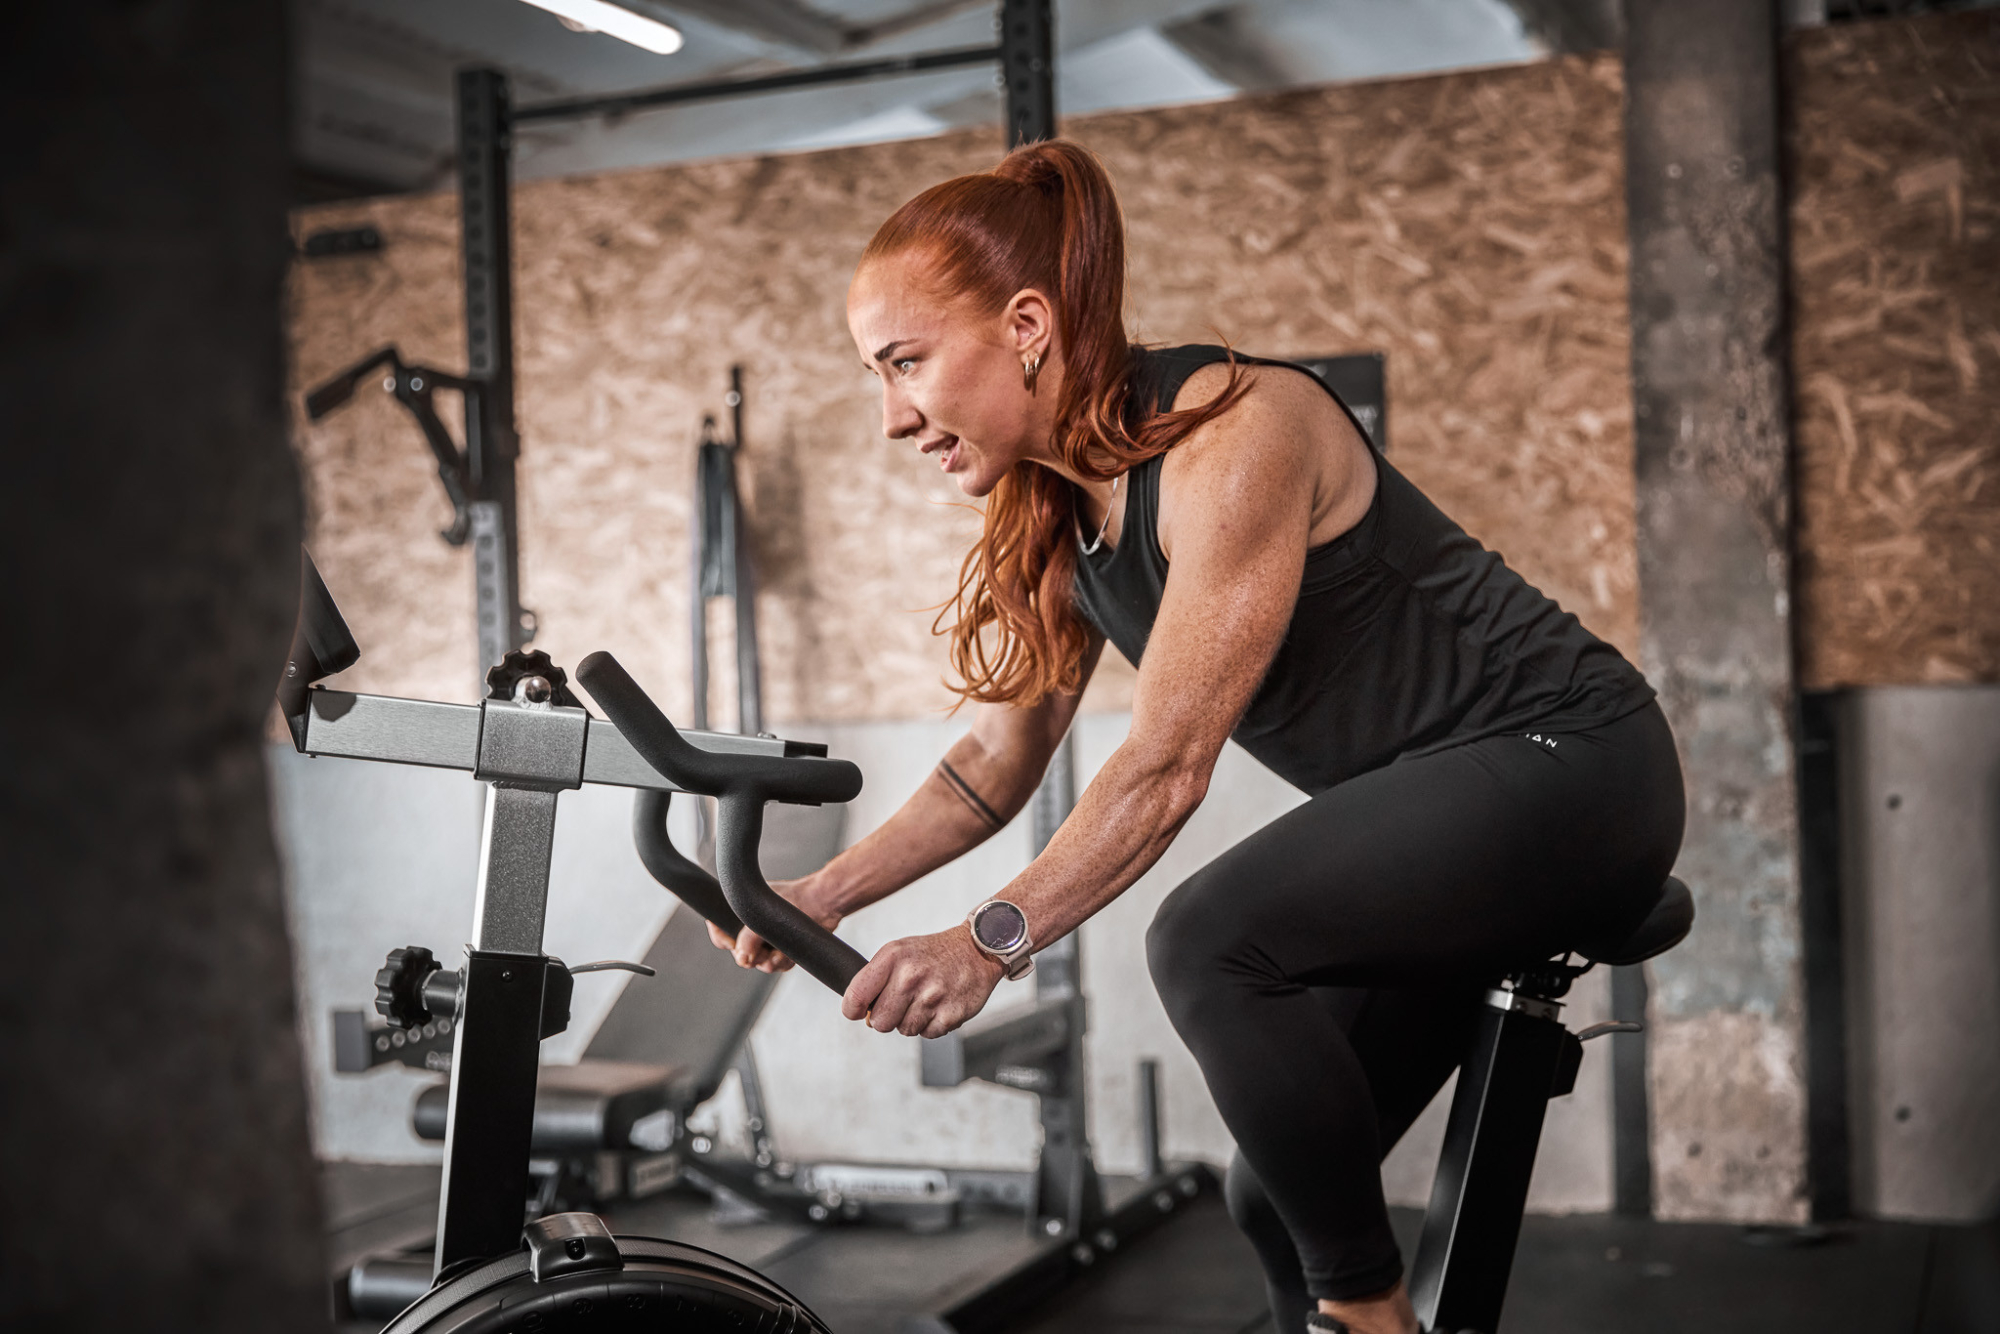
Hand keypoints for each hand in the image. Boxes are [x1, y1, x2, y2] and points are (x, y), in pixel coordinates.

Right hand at [708, 874, 840, 973]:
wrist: (826, 903)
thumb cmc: (796, 898)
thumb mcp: (765, 918)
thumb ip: (748, 940)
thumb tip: (742, 960)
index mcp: (742, 909)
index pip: (719, 927)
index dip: (722, 938)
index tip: (731, 944)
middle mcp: (753, 924)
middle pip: (740, 951)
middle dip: (753, 955)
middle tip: (764, 951)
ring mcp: (768, 937)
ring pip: (759, 961)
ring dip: (770, 961)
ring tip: (781, 952)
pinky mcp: (782, 946)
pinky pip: (776, 963)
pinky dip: (783, 961)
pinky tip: (790, 954)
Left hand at [842, 926, 1004, 1037]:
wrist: (977, 950)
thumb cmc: (935, 953)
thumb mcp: (899, 951)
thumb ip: (876, 977)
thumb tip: (860, 1011)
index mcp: (893, 958)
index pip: (857, 996)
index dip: (853, 1009)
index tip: (857, 1011)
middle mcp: (911, 977)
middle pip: (879, 1022)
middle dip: (887, 1017)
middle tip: (901, 1003)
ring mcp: (932, 997)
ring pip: (904, 1030)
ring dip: (912, 1020)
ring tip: (924, 1000)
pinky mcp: (950, 1015)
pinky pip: (928, 1034)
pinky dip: (932, 1025)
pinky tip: (939, 1006)